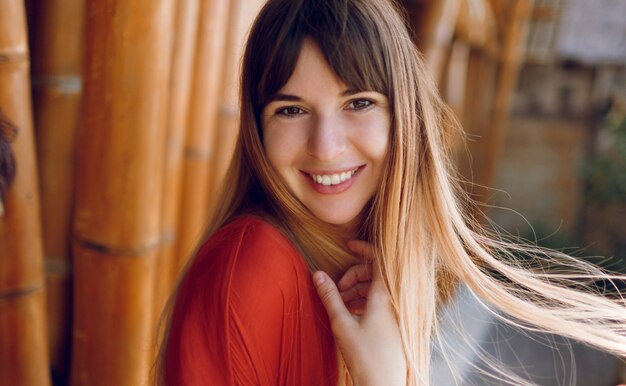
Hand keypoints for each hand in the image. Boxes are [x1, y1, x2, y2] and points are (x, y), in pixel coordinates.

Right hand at [313, 240, 406, 385]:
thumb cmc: (365, 356)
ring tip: (341, 303)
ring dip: (358, 289)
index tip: (348, 246)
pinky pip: (382, 300)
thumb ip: (330, 296)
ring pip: (377, 287)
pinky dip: (366, 300)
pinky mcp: (397, 323)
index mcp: (385, 294)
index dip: (363, 248)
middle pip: (376, 272)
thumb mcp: (342, 323)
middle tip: (337, 289)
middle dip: (354, 274)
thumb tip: (318, 273)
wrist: (384, 385)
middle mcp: (395, 299)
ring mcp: (398, 311)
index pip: (379, 257)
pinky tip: (351, 312)